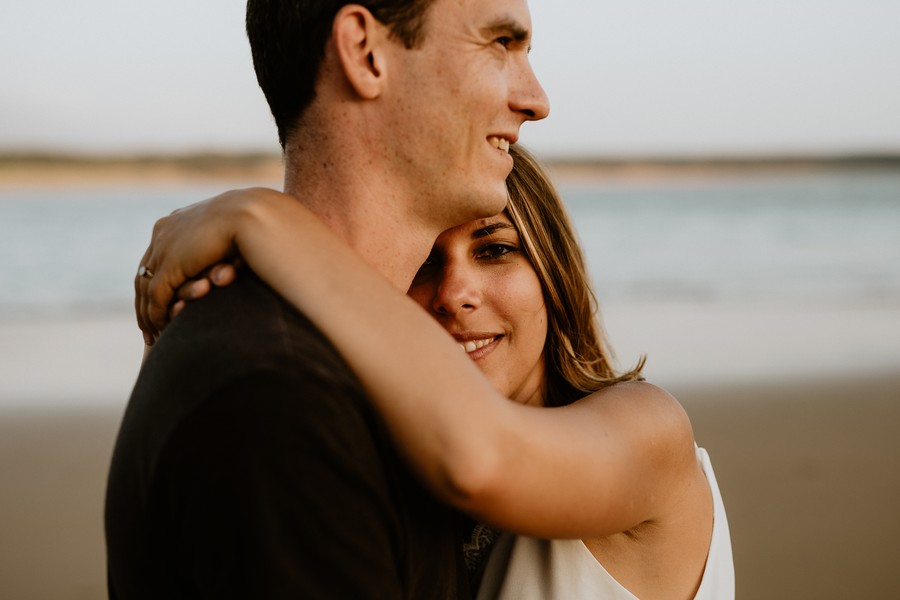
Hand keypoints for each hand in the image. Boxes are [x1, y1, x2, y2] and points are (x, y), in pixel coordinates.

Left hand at [135, 188, 275, 343]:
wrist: (251, 214)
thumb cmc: (251, 223)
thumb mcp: (226, 236)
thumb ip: (216, 248)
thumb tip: (221, 261)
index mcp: (174, 222)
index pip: (155, 258)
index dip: (155, 282)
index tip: (158, 303)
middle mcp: (163, 233)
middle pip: (143, 274)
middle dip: (144, 302)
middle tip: (146, 326)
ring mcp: (163, 248)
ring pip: (146, 288)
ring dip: (147, 314)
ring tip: (152, 334)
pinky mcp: (171, 265)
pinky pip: (157, 296)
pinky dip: (157, 315)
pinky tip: (162, 329)